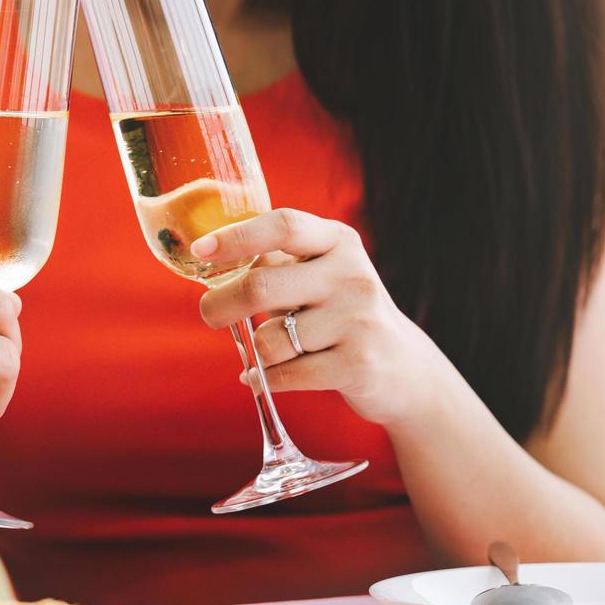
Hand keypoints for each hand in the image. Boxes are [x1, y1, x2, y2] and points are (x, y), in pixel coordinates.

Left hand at [193, 209, 453, 427]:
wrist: (403, 367)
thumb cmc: (343, 315)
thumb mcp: (321, 275)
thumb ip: (275, 262)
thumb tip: (211, 257)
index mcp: (339, 242)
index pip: (284, 226)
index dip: (237, 236)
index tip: (200, 249)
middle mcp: (352, 275)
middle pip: (262, 286)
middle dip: (222, 305)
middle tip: (210, 315)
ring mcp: (357, 320)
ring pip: (270, 340)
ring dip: (258, 351)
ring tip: (272, 352)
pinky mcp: (356, 365)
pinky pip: (285, 375)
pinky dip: (265, 379)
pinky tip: (264, 377)